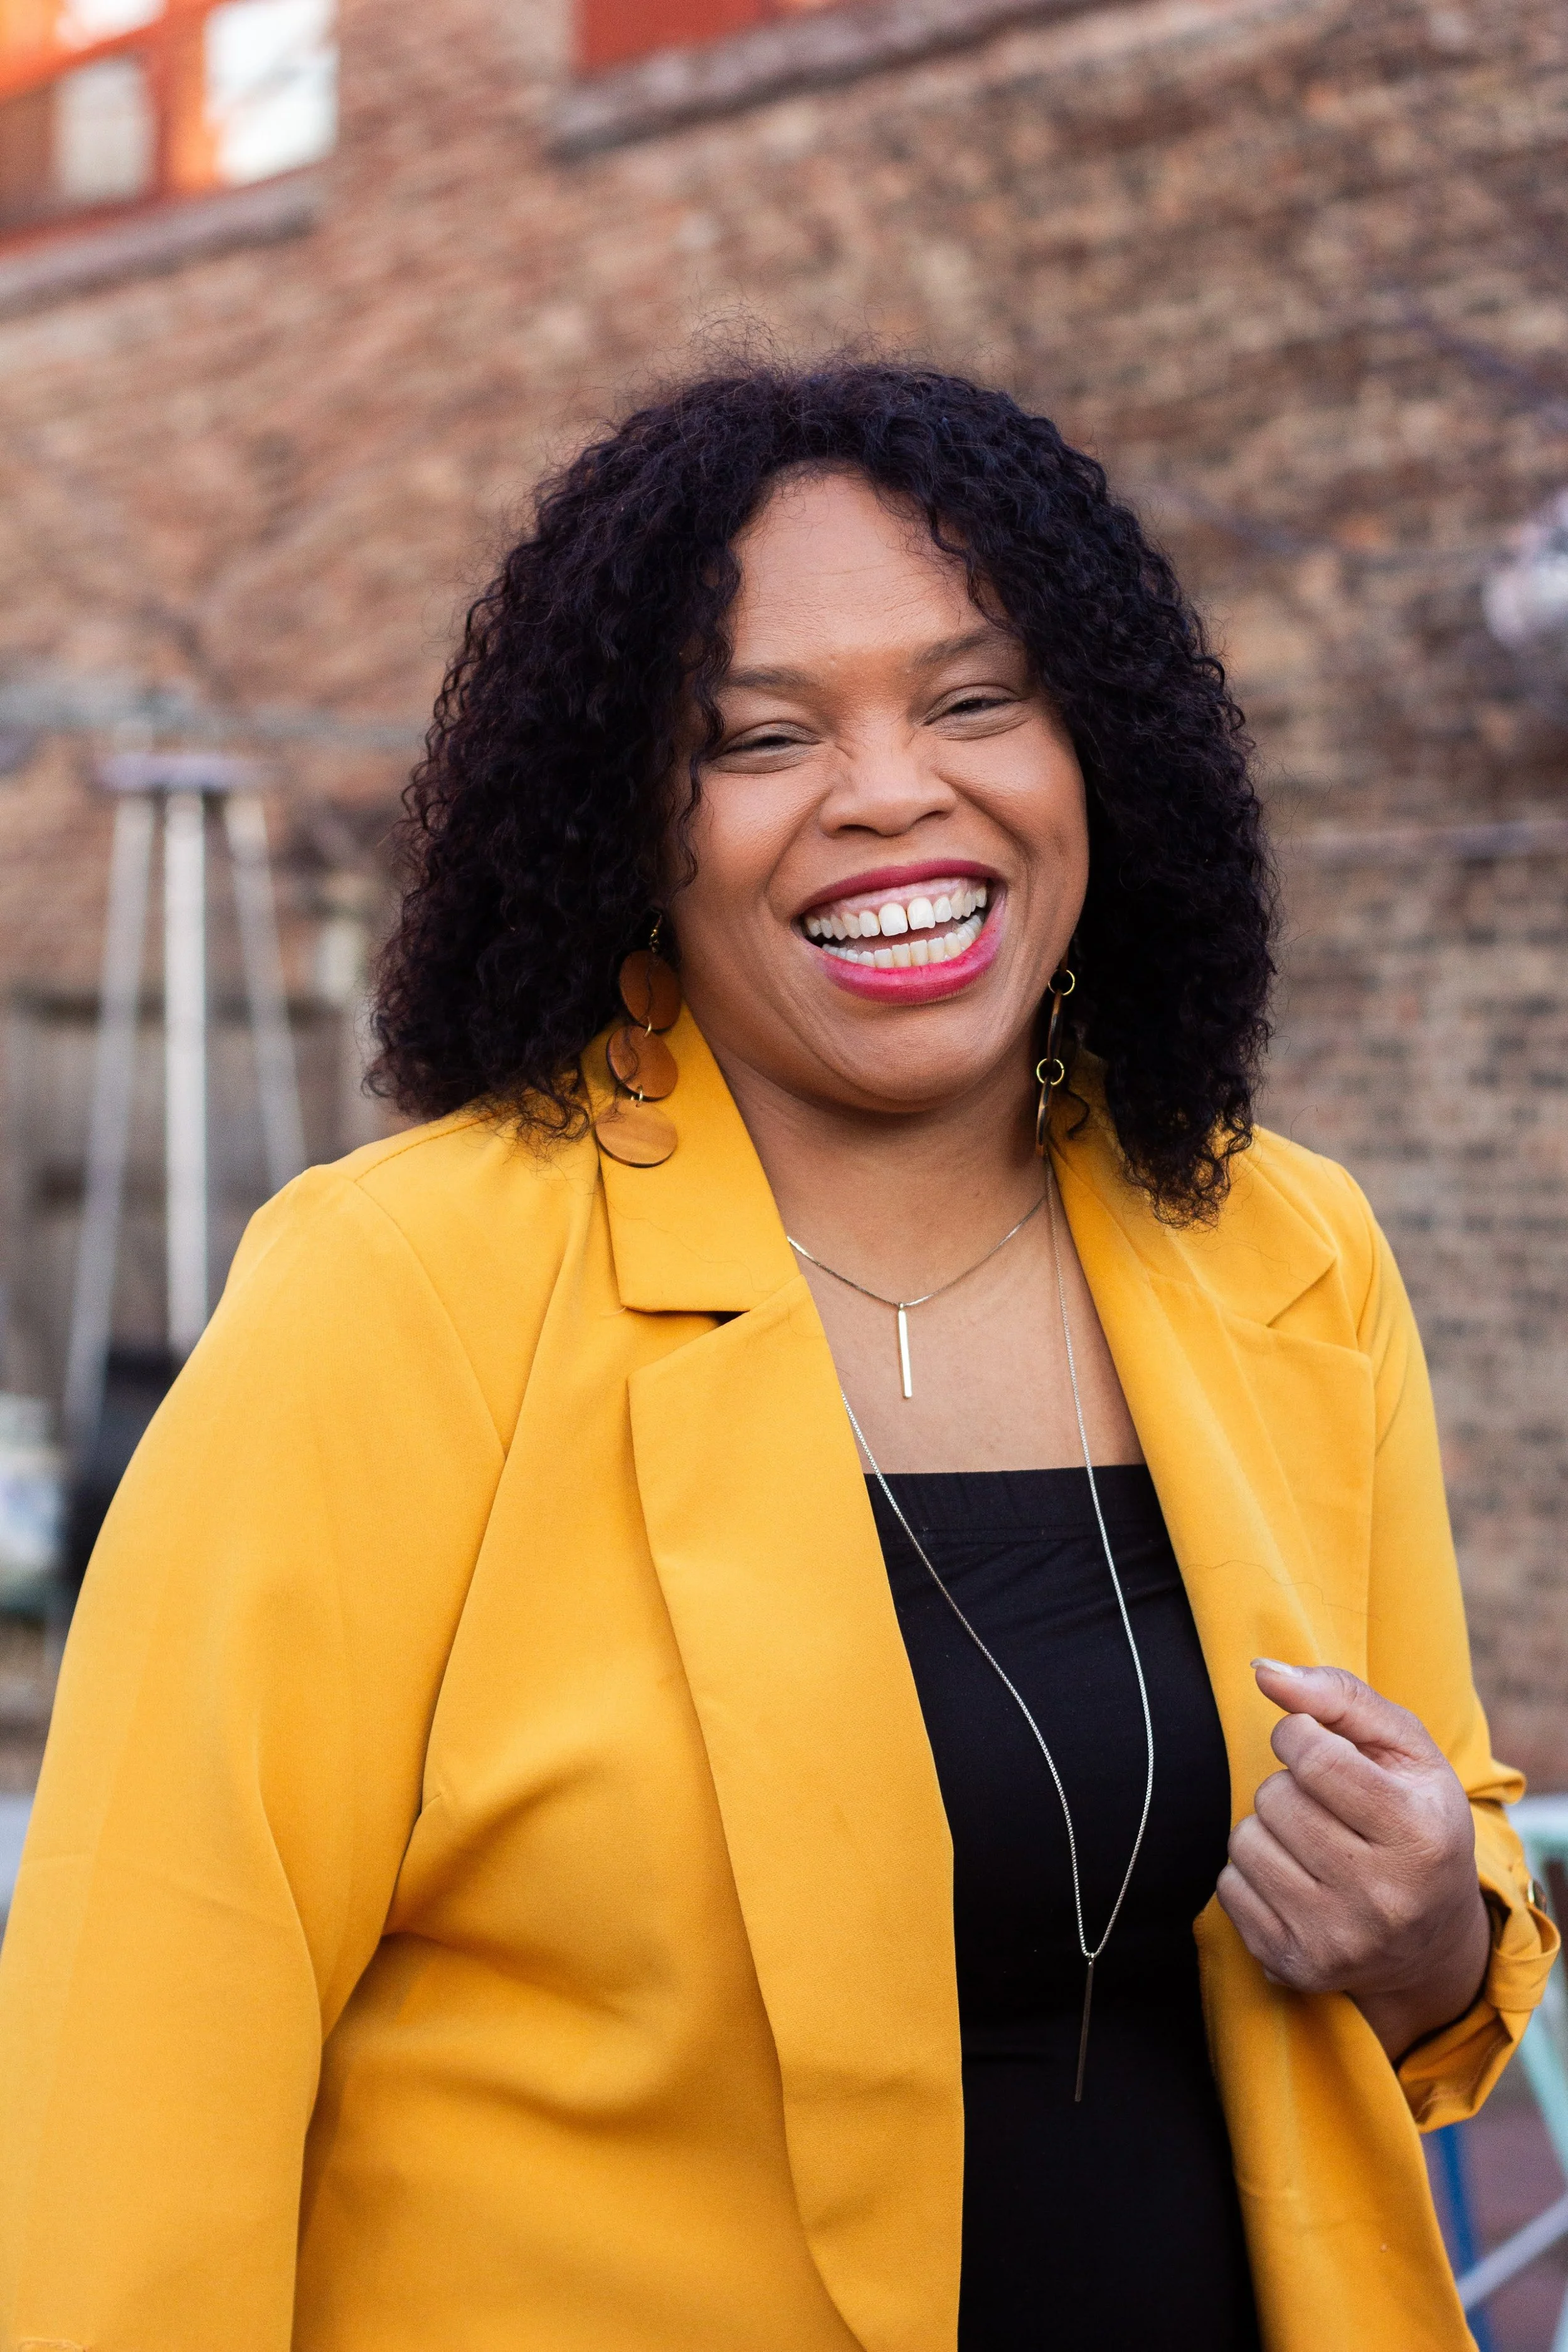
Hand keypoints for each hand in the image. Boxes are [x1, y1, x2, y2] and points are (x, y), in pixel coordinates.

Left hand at [1216, 1660, 1491, 2062]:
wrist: (1430, 1941)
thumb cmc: (1415, 1819)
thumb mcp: (1406, 1749)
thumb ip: (1340, 1696)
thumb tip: (1263, 1671)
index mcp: (1420, 1836)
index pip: (1313, 1754)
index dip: (1299, 1735)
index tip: (1314, 1744)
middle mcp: (1383, 1898)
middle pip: (1275, 1798)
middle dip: (1288, 1786)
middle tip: (1327, 1807)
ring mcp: (1337, 1939)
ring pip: (1245, 1840)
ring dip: (1268, 1828)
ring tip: (1313, 1844)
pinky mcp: (1294, 1966)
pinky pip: (1228, 1887)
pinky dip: (1252, 1873)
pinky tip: (1297, 1880)